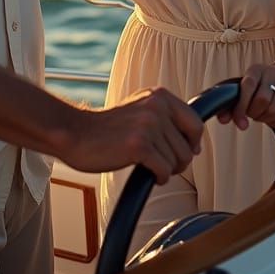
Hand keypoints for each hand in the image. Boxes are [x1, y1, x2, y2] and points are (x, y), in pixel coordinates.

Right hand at [60, 88, 203, 184]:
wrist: (77, 134)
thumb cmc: (110, 127)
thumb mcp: (141, 108)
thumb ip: (167, 117)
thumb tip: (196, 144)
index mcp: (160, 95)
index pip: (196, 123)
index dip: (193, 143)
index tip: (183, 151)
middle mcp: (156, 106)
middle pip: (188, 147)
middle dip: (179, 161)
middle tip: (161, 163)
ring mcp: (148, 125)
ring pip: (177, 161)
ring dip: (166, 170)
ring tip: (149, 165)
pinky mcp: (139, 146)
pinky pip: (165, 171)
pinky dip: (159, 177)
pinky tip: (147, 174)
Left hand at [218, 63, 274, 129]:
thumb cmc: (258, 86)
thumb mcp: (243, 89)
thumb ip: (230, 105)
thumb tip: (223, 120)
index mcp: (256, 69)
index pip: (248, 85)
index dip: (242, 106)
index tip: (239, 121)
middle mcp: (274, 72)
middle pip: (263, 100)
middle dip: (255, 113)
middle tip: (252, 114)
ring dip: (266, 118)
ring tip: (262, 113)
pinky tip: (272, 116)